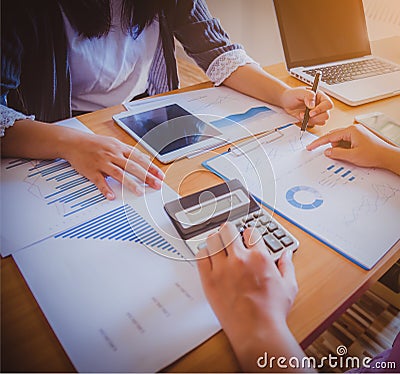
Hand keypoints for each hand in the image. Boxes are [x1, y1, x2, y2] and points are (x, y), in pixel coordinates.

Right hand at [64, 132, 163, 199]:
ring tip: (139, 192)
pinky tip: (112, 196)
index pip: (139, 158)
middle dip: (146, 176)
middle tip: (156, 185)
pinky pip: (99, 181)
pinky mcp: (91, 171)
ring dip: (130, 184)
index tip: (160, 176)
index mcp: (119, 148)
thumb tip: (145, 159)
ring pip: (118, 173)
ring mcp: (102, 163)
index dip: (151, 167)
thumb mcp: (114, 143)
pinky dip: (106, 189)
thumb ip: (129, 152)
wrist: (73, 142)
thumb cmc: (94, 143)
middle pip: (132, 166)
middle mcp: (112, 154)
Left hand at [197, 223, 296, 358]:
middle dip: (230, 231)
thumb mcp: (288, 286)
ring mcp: (222, 268)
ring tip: (218, 245)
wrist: (256, 332)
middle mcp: (240, 259)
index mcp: (260, 257)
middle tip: (230, 237)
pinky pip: (200, 256)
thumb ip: (287, 265)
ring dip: (215, 240)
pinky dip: (203, 253)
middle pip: (228, 229)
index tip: (247, 238)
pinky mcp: (209, 280)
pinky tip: (209, 258)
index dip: (248, 233)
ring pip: (212, 239)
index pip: (250, 230)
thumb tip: (287, 253)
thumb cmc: (272, 312)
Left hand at [280, 87, 332, 126]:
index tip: (311, 112)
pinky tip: (301, 117)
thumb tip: (312, 105)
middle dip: (315, 117)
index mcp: (320, 97)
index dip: (321, 109)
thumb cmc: (293, 95)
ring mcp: (317, 113)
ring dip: (311, 120)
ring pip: (321, 121)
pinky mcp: (312, 119)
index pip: (328, 104)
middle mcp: (320, 105)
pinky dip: (307, 123)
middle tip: (305, 115)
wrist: (286, 101)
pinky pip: (314, 124)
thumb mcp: (299, 92)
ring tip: (302, 115)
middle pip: (326, 115)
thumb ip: (308, 96)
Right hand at [306, 124, 395, 168]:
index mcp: (351, 130)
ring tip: (350, 156)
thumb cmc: (374, 154)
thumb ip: (337, 153)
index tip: (310, 147)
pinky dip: (345, 149)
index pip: (330, 136)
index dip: (319, 143)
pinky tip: (351, 154)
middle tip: (334, 156)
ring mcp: (356, 133)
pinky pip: (346, 142)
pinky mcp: (359, 138)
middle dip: (333, 148)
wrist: (388, 156)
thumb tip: (327, 152)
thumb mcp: (352, 156)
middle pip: (334, 137)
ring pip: (340, 141)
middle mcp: (353, 129)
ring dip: (340, 149)